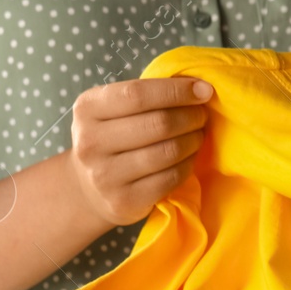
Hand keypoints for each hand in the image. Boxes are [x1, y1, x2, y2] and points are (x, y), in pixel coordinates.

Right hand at [66, 77, 214, 226]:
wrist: (90, 188)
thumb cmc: (113, 138)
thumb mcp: (113, 110)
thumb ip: (145, 96)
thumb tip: (199, 88)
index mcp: (87, 109)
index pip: (137, 94)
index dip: (176, 91)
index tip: (203, 90)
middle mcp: (91, 142)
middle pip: (158, 123)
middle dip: (191, 116)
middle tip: (202, 115)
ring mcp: (105, 175)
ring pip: (168, 152)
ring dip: (193, 140)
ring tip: (198, 135)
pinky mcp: (123, 201)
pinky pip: (171, 178)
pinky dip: (188, 165)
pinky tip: (189, 157)